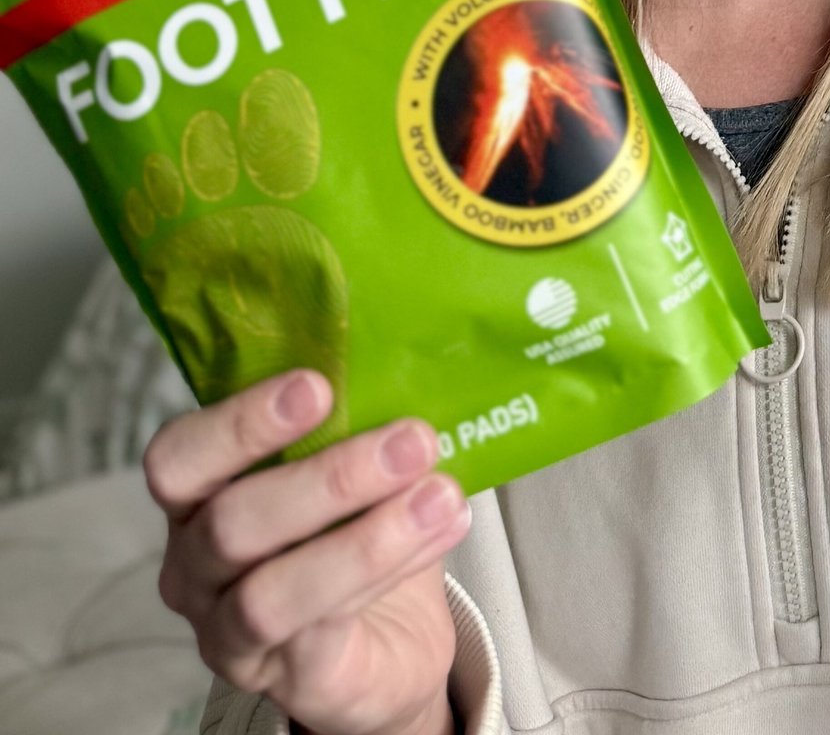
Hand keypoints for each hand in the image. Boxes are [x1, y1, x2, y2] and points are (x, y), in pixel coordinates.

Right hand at [147, 369, 471, 734]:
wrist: (389, 638)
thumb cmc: (352, 527)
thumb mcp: (343, 463)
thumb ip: (350, 418)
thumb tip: (407, 356)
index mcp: (196, 499)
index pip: (177, 459)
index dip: (238, 421)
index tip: (318, 385)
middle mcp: (193, 569)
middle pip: (228, 524)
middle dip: (328, 477)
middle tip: (413, 439)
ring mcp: (229, 633)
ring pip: (271, 593)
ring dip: (367, 536)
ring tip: (441, 493)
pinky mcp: (285, 680)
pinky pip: (323, 628)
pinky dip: (390, 569)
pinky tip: (444, 528)